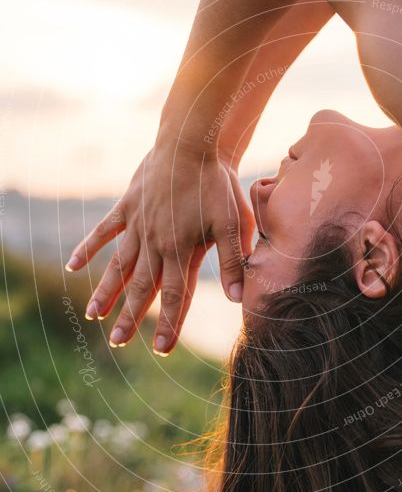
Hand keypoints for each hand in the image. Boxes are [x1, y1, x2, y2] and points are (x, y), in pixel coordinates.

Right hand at [64, 141, 254, 354]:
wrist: (192, 143)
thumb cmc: (216, 184)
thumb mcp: (232, 223)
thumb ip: (233, 260)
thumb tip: (238, 298)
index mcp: (181, 250)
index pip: (174, 295)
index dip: (170, 322)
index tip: (162, 348)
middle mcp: (154, 242)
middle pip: (141, 287)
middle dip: (131, 317)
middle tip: (118, 343)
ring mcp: (137, 224)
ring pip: (118, 266)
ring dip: (106, 292)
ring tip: (93, 316)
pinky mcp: (127, 206)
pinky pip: (104, 231)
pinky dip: (88, 248)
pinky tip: (72, 266)